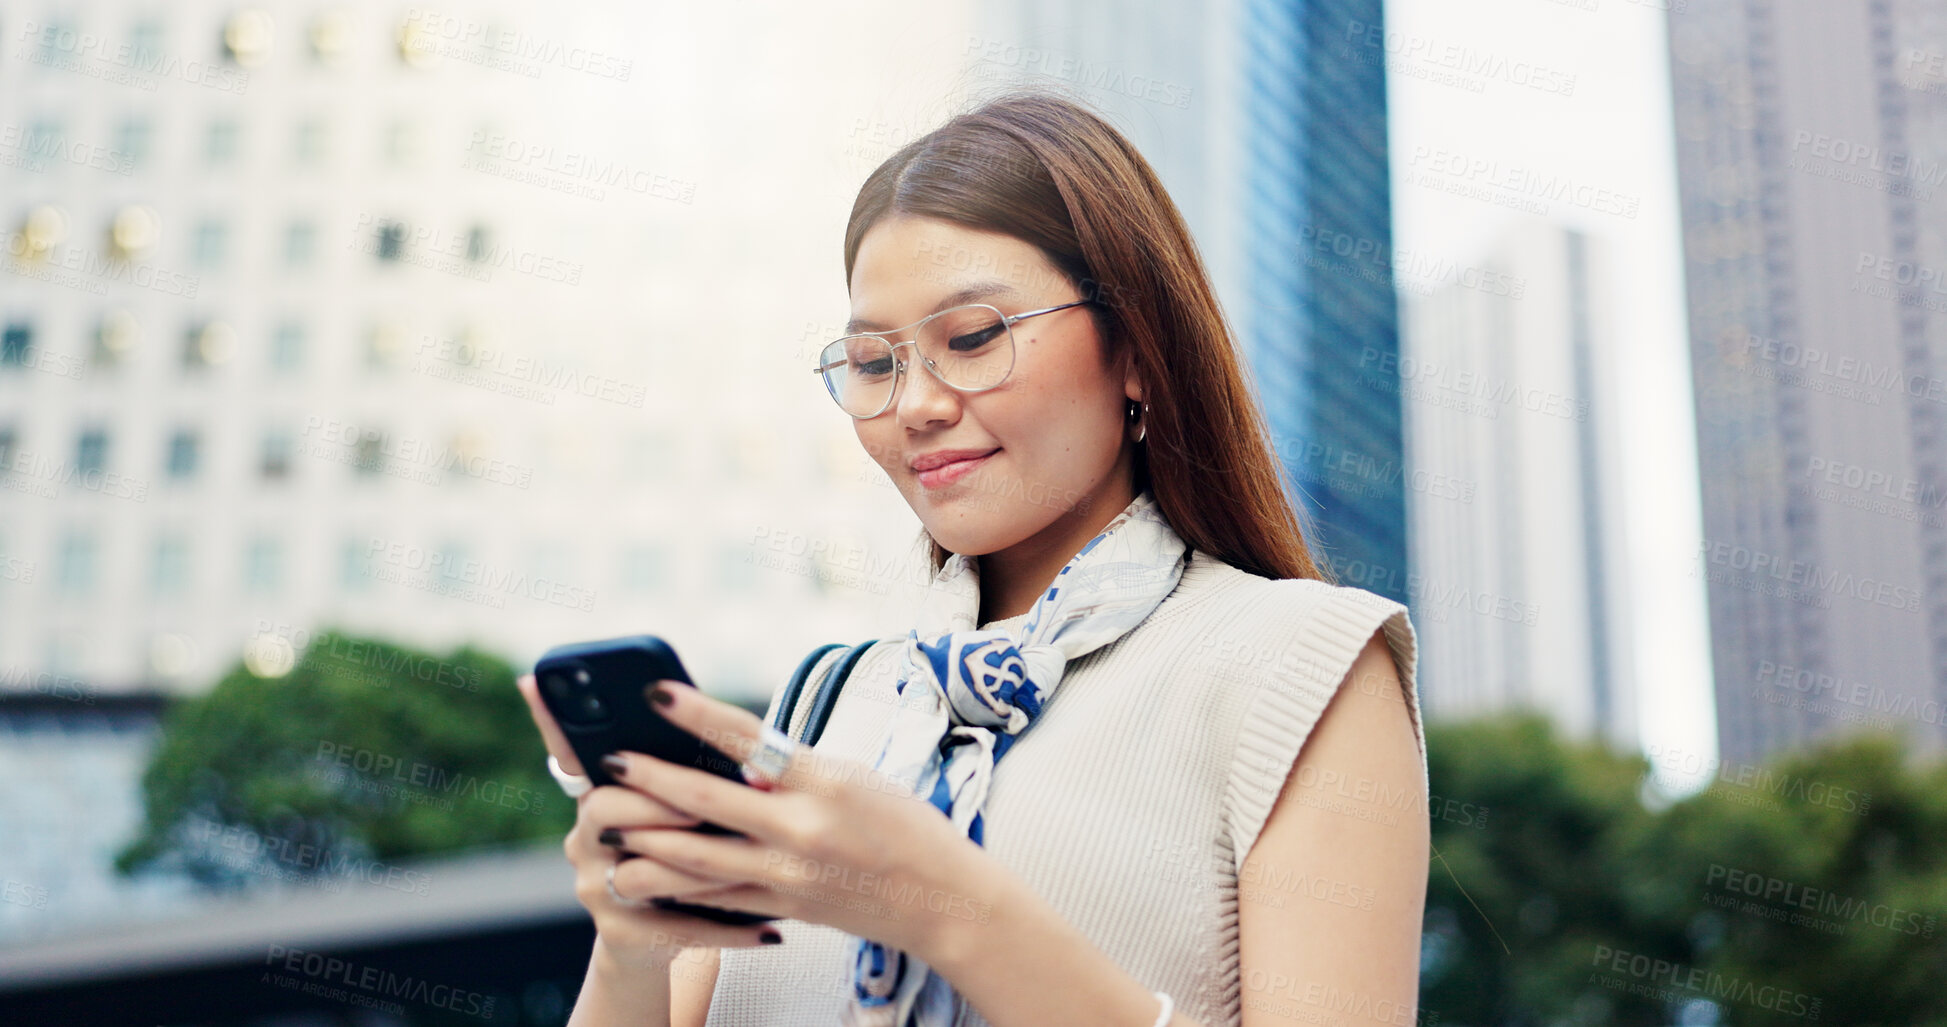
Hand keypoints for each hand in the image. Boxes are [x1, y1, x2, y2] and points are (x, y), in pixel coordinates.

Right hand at [516, 673, 783, 966]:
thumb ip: (685, 774)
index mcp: (600, 797)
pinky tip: (770, 931)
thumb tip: (740, 743)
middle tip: (697, 804)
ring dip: (693, 866)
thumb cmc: (679, 853)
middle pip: (603, 807)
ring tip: (741, 862)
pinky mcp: (620, 934)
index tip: (533, 680)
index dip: (549, 719)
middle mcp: (586, 840)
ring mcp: (596, 888)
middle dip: (654, 802)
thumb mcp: (676, 809)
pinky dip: (728, 926)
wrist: (653, 943)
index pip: (570, 751)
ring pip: (638, 869)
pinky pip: (675, 926)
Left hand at [601, 678, 1013, 967]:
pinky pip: (715, 899)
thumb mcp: (854, 778)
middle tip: (608, 764)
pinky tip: (644, 874)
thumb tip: (732, 758)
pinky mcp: (783, 910)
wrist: (942, 901)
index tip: (655, 692)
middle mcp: (802, 830)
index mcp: (824, 782)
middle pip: (705, 802)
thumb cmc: (904, 825)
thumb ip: (792, 770)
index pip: (748, 738)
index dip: (696, 713)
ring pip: (696, 861)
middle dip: (649, 782)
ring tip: (607, 830)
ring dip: (645, 844)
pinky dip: (675, 886)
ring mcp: (789, 876)